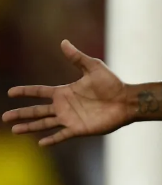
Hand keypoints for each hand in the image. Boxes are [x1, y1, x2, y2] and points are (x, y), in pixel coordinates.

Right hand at [3, 40, 131, 145]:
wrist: (127, 100)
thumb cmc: (112, 84)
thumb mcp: (93, 67)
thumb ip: (77, 57)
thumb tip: (63, 42)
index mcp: (65, 92)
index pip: (40, 92)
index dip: (26, 92)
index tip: (11, 92)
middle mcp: (64, 106)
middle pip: (37, 110)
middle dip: (21, 113)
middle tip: (4, 117)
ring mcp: (70, 118)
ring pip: (44, 124)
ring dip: (30, 127)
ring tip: (15, 130)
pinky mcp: (79, 129)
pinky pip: (62, 135)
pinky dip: (52, 139)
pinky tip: (41, 143)